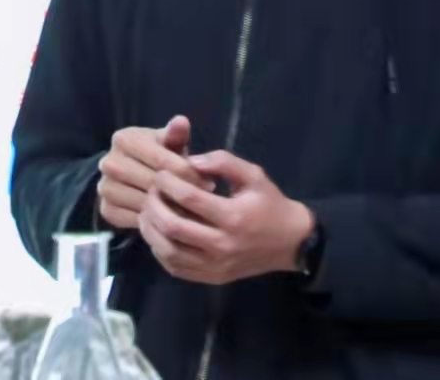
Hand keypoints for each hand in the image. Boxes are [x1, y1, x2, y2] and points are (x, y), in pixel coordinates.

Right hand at [97, 116, 200, 230]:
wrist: (139, 175)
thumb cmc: (161, 155)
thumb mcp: (170, 143)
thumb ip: (176, 134)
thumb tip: (181, 121)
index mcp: (123, 139)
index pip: (160, 159)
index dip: (187, 172)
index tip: (209, 182)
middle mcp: (108, 163)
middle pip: (152, 182)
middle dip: (180, 191)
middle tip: (203, 199)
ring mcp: (105, 187)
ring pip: (144, 202)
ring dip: (170, 208)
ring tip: (191, 209)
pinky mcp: (106, 210)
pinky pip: (135, 219)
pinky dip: (156, 222)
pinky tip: (172, 218)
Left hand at [139, 150, 313, 286]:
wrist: (291, 243)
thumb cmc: (271, 205)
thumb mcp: (254, 175)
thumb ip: (223, 162)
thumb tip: (190, 161)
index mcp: (233, 216)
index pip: (189, 198)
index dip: (168, 183)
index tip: (160, 173)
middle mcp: (222, 245)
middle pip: (173, 227)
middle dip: (154, 206)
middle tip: (151, 192)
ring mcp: (215, 265)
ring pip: (169, 251)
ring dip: (151, 230)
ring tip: (148, 211)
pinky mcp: (211, 278)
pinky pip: (176, 268)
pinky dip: (160, 250)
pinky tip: (158, 234)